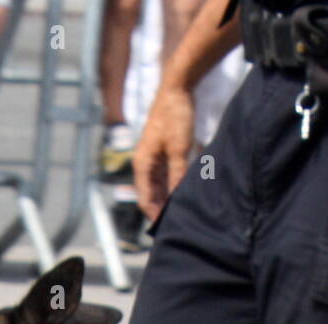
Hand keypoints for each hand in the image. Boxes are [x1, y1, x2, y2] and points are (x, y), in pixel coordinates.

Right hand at [133, 83, 195, 221]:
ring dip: (169, 200)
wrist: (177, 89)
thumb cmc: (175, 117)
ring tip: (183, 214)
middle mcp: (145, 162)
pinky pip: (167, 176)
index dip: (155, 216)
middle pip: (151, 195)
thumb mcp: (179, 151)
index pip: (145, 199)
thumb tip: (177, 200)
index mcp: (142, 163)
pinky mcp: (164, 152)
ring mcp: (154, 158)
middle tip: (178, 225)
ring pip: (160, 187)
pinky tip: (185, 195)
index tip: (168, 230)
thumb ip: (178, 177)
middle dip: (162, 210)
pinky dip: (174, 187)